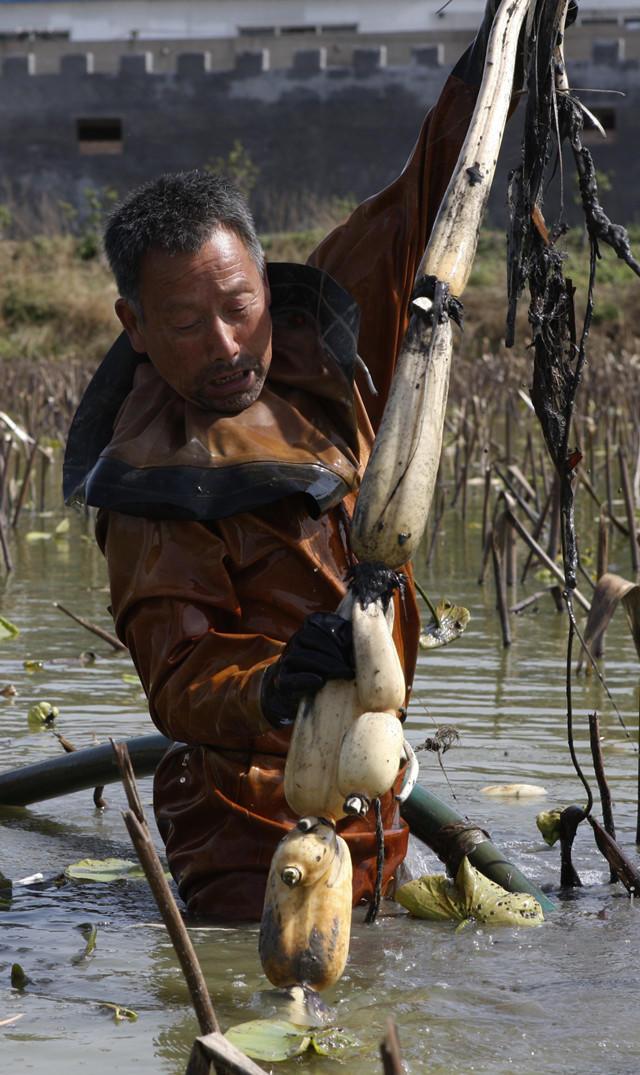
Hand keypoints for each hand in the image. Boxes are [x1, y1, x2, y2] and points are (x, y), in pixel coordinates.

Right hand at [260, 612, 353, 727]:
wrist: (296, 691)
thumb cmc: (327, 667)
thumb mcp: (337, 650)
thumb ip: (349, 641)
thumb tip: (375, 639)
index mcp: (309, 628)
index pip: (321, 622)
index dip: (339, 634)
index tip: (354, 648)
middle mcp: (295, 641)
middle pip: (310, 637)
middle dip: (334, 651)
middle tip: (352, 666)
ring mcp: (286, 662)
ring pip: (301, 656)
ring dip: (325, 665)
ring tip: (344, 674)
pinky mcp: (282, 682)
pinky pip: (289, 679)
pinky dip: (305, 679)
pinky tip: (320, 682)